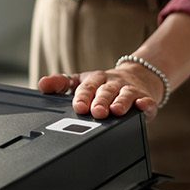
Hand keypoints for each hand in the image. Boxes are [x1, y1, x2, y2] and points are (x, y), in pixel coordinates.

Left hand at [37, 63, 163, 121]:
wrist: (138, 77)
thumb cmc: (104, 84)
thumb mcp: (82, 81)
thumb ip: (61, 84)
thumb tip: (42, 85)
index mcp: (95, 80)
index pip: (86, 87)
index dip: (82, 96)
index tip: (78, 107)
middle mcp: (112, 83)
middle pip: (105, 91)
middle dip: (101, 101)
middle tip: (96, 112)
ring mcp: (129, 90)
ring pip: (125, 95)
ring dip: (121, 102)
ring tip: (116, 111)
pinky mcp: (145, 98)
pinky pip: (147, 101)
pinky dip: (146, 104)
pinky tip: (143, 107)